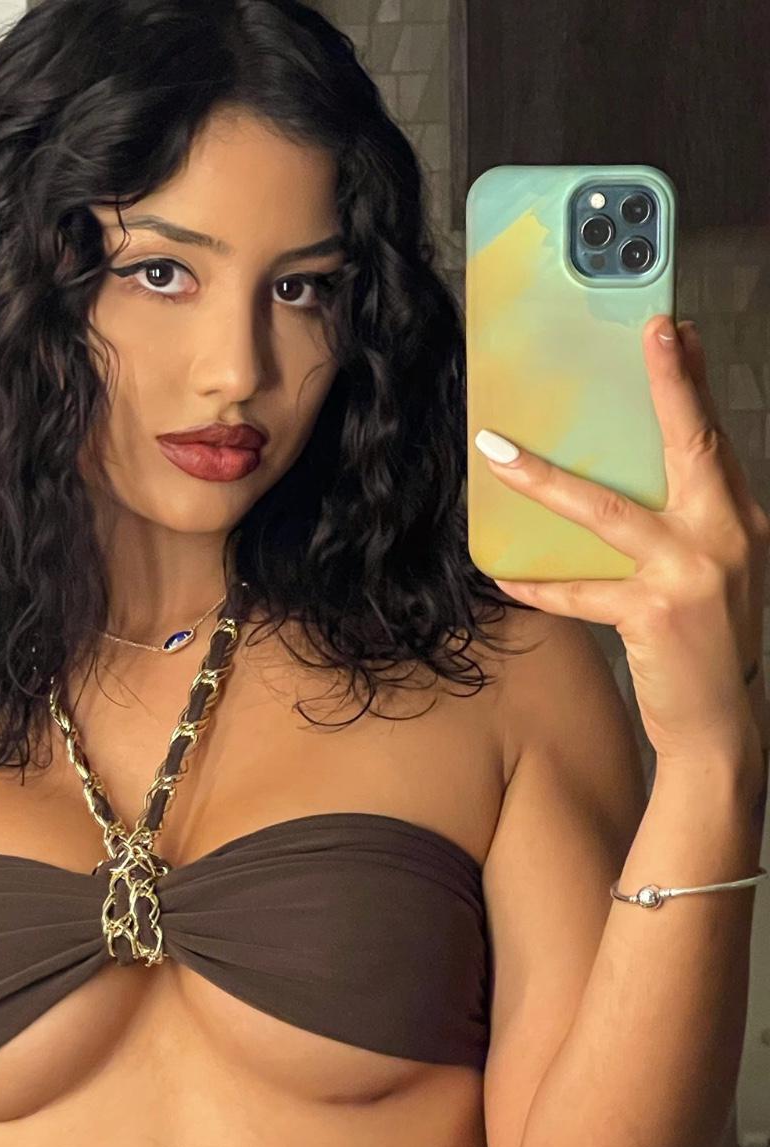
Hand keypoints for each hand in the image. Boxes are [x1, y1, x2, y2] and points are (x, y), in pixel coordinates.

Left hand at [475, 315, 768, 763]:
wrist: (720, 727)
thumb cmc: (704, 646)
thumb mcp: (709, 573)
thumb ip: (677, 527)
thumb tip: (617, 484)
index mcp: (738, 519)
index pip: (713, 439)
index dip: (692, 383)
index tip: (674, 330)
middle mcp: (726, 535)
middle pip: (690, 446)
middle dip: (671, 386)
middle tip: (651, 331)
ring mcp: (694, 572)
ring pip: (607, 511)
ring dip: (546, 480)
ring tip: (498, 453)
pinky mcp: (656, 613)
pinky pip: (581, 592)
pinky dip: (539, 585)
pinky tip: (502, 577)